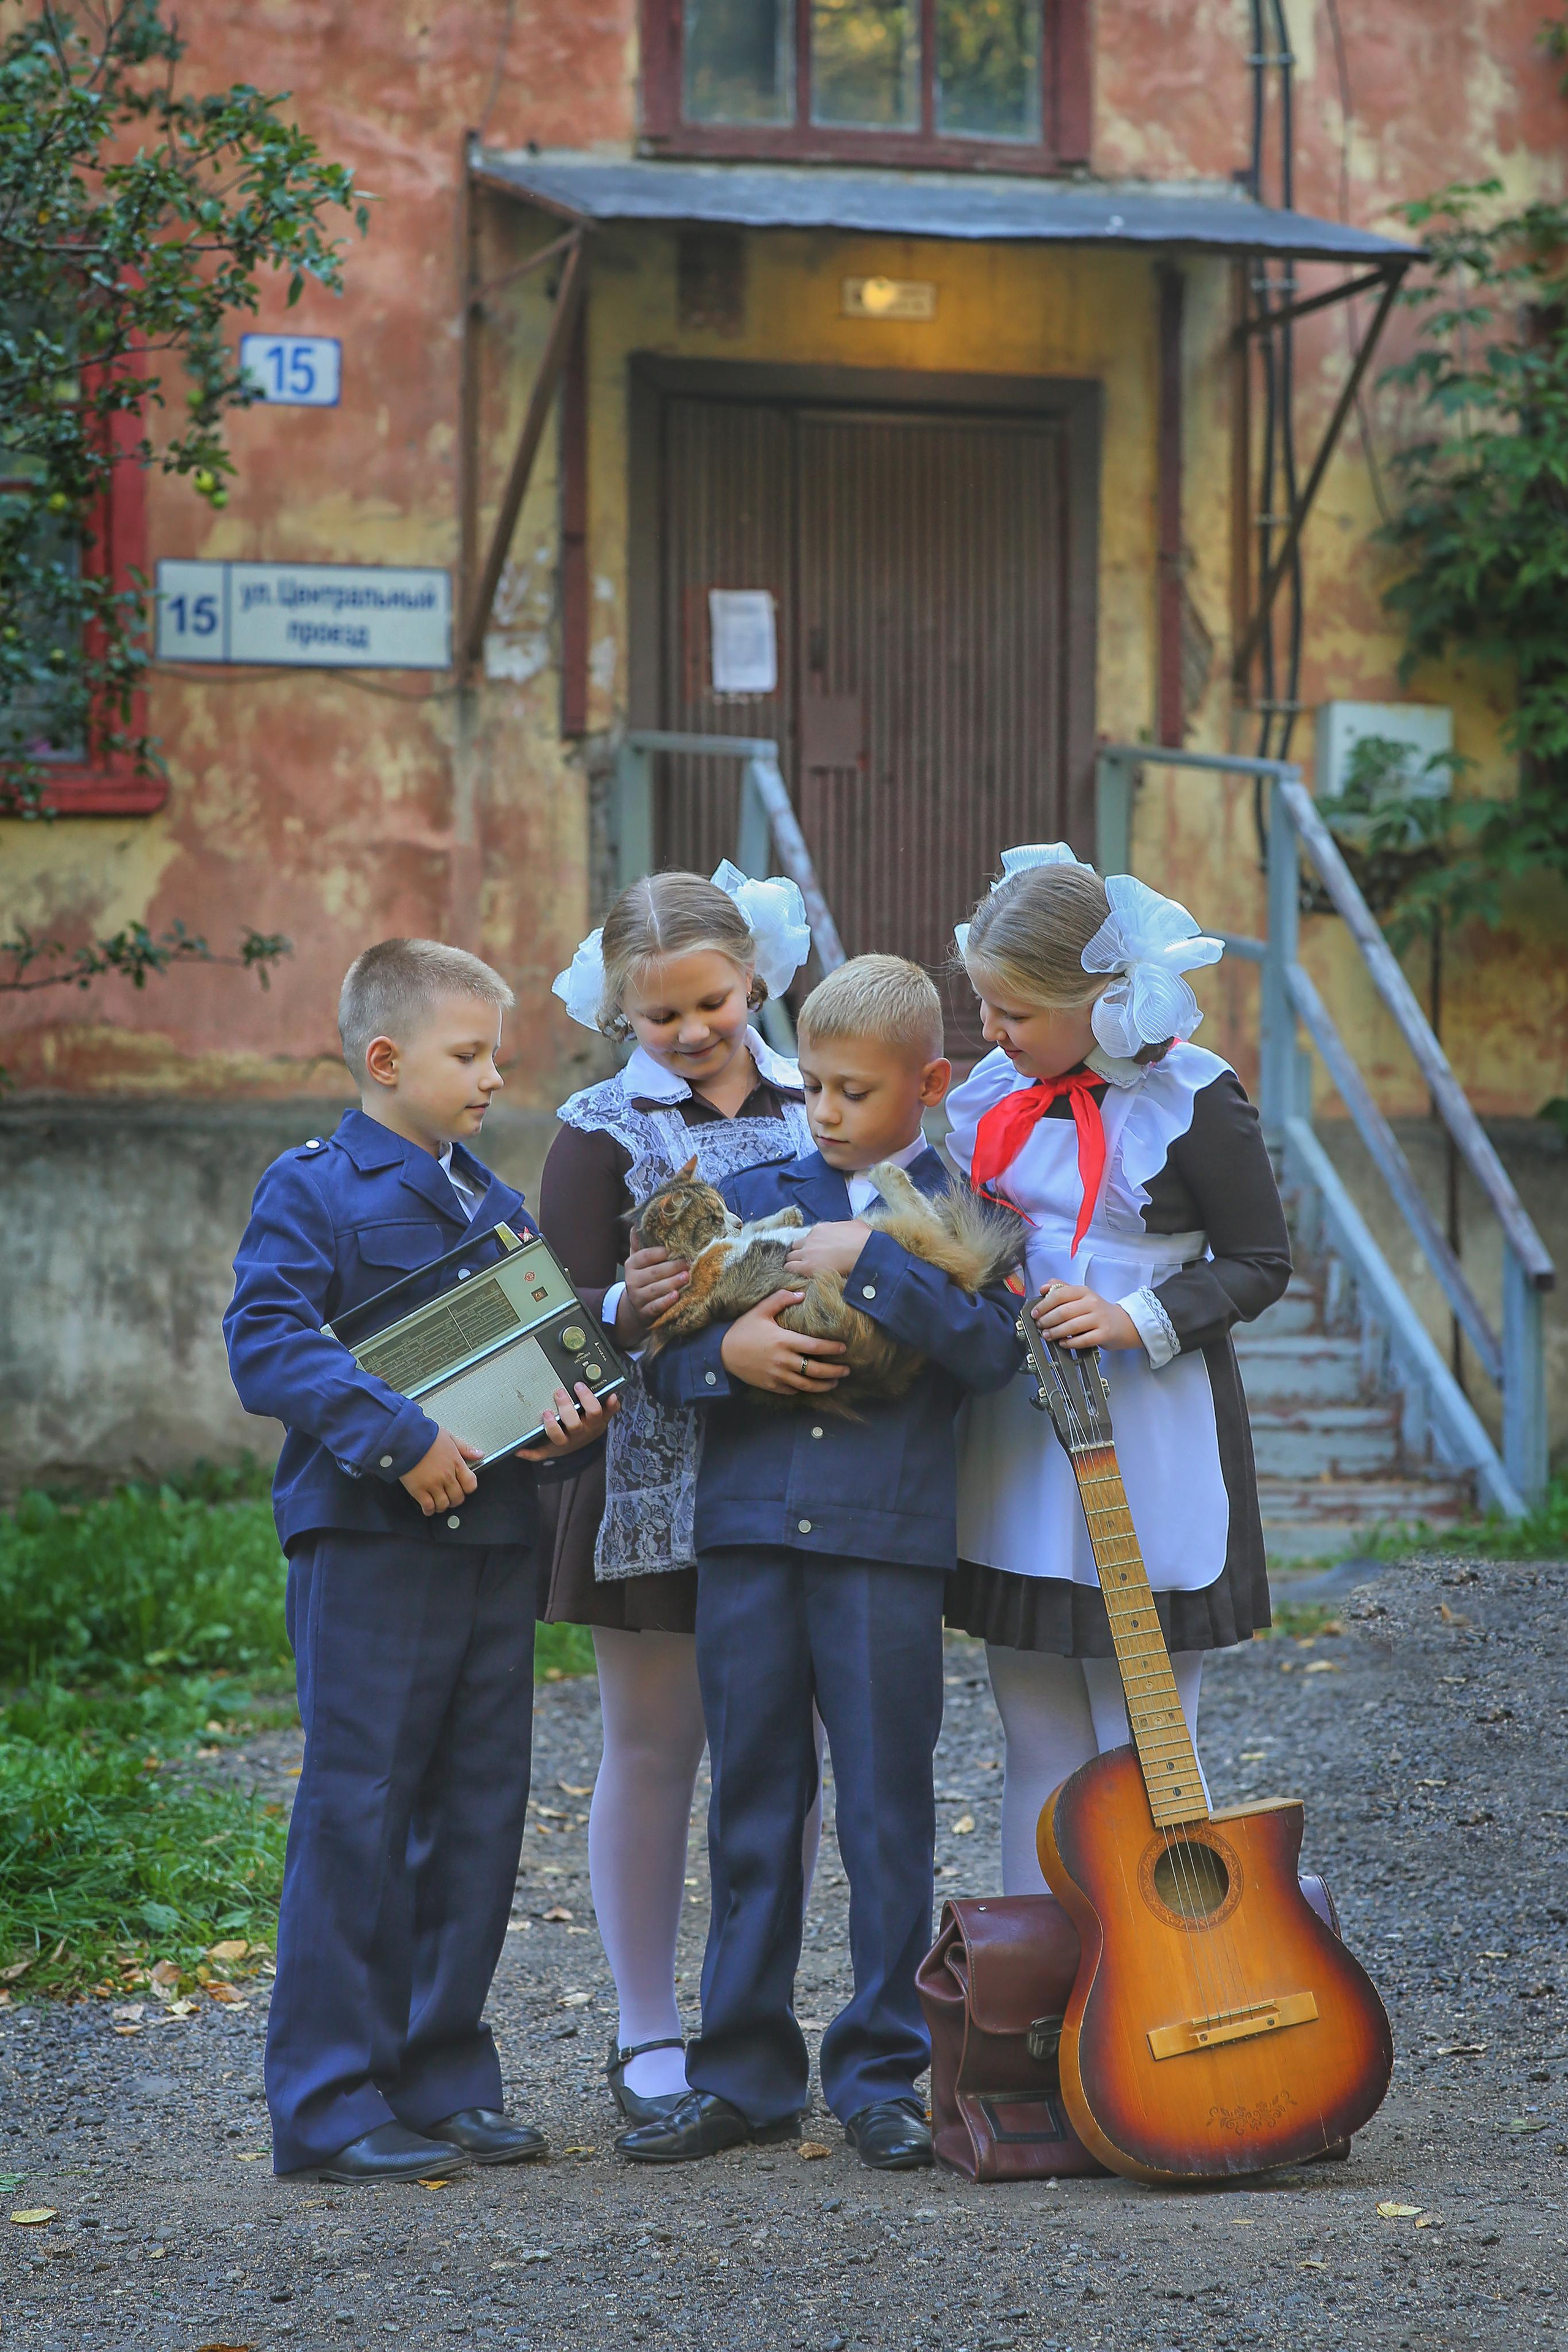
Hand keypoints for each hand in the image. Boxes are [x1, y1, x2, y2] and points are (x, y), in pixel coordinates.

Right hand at [401, 1428, 483, 1514]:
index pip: (470, 1484)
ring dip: (442, 1506)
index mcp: (456, 1463)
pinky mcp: (419, 1490)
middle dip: (455, 1499)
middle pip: (458, 1497)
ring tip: (439, 1503)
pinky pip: (428, 1506)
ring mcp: (433, 1484)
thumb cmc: (425, 1436)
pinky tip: (428, 1508)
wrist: (405, 1438)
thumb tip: (479, 1454)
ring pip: (444, 1504)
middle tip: (450, 1497)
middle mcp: (446, 1476)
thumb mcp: (449, 1437)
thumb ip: (465, 1448)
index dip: (468, 1489)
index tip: (464, 1488)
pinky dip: (429, 1510)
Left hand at [517, 1381, 619, 1460]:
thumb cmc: (589, 1425)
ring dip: (552, 1427)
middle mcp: (579, 1434)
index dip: (587, 1399)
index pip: (594, 1412)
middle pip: (575, 1424)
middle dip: (566, 1409)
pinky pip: (541, 1454)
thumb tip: (614, 1396)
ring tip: (546, 1414)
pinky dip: (530, 1454)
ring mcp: (565, 1443)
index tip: (579, 1386)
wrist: (581, 1445)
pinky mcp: (551, 1449)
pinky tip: (520, 1451)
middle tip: (559, 1393)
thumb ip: (609, 1407)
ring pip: (559, 1438)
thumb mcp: (602, 1416)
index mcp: (593, 1424)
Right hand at [619, 1241, 688, 1341]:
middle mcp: (632, 1281)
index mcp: (631, 1265)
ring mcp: (637, 1298)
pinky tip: (677, 1295)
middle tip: (689, 1262)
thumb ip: (639, 1244)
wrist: (637, 1307)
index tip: (677, 1248)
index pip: (645, 1256)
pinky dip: (666, 1301)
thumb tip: (637, 1222)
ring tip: (686, 1276)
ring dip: (672, 1282)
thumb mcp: (639, 1261)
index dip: (661, 1252)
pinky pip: (656, 1306)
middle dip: (672, 1267)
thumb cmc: (644, 1278)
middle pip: (654, 1272)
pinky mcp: (644, 1312)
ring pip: (655, 1289)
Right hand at [719, 1289, 849, 1394]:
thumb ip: (781, 1299)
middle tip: (847, 1369)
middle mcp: (783, 1360)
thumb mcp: (760, 1310)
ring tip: (835, 1382)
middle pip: (815, 1370)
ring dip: (823, 1385)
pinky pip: (791, 1390)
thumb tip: (801, 1294)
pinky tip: (810, 1386)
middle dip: (834, 1371)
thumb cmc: (742, 1329)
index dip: (832, 1348)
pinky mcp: (770, 1385)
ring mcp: (776, 1375)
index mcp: (783, 1340)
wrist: (721, 1352)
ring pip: (806, 1385)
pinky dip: (803, 1389)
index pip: (815, 1347)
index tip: (844, 1348)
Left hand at [782, 1219, 873, 1281]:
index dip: (810, 1246)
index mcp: (820, 1229)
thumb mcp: (853, 1224)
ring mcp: (808, 1251)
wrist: (863, 1250)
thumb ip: (845, 1227)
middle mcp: (811, 1239)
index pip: (808, 1238)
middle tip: (805, 1261)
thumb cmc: (863, 1238)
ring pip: (790, 1256)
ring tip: (799, 1270)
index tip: (815, 1252)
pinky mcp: (807, 1266)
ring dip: (794, 1262)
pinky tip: (796, 1275)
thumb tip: (850, 1229)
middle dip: (798, 1253)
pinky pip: (790, 1267)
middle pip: (795, 1246)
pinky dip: (791, 1270)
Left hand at [1030, 1282, 1139, 1351]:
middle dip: (1047, 1320)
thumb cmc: (1096, 1310)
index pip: (1059, 1294)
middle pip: (1064, 1312)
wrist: (1123, 1323)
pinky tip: (1062, 1343)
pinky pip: (1083, 1340)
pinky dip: (1070, 1342)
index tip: (1035, 1313)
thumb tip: (1043, 1288)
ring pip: (1072, 1326)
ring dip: (1055, 1332)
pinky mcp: (1104, 1334)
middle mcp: (1092, 1303)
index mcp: (1084, 1291)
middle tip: (1039, 1326)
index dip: (1044, 1305)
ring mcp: (1099, 1319)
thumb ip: (1062, 1289)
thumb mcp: (1081, 1295)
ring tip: (1047, 1335)